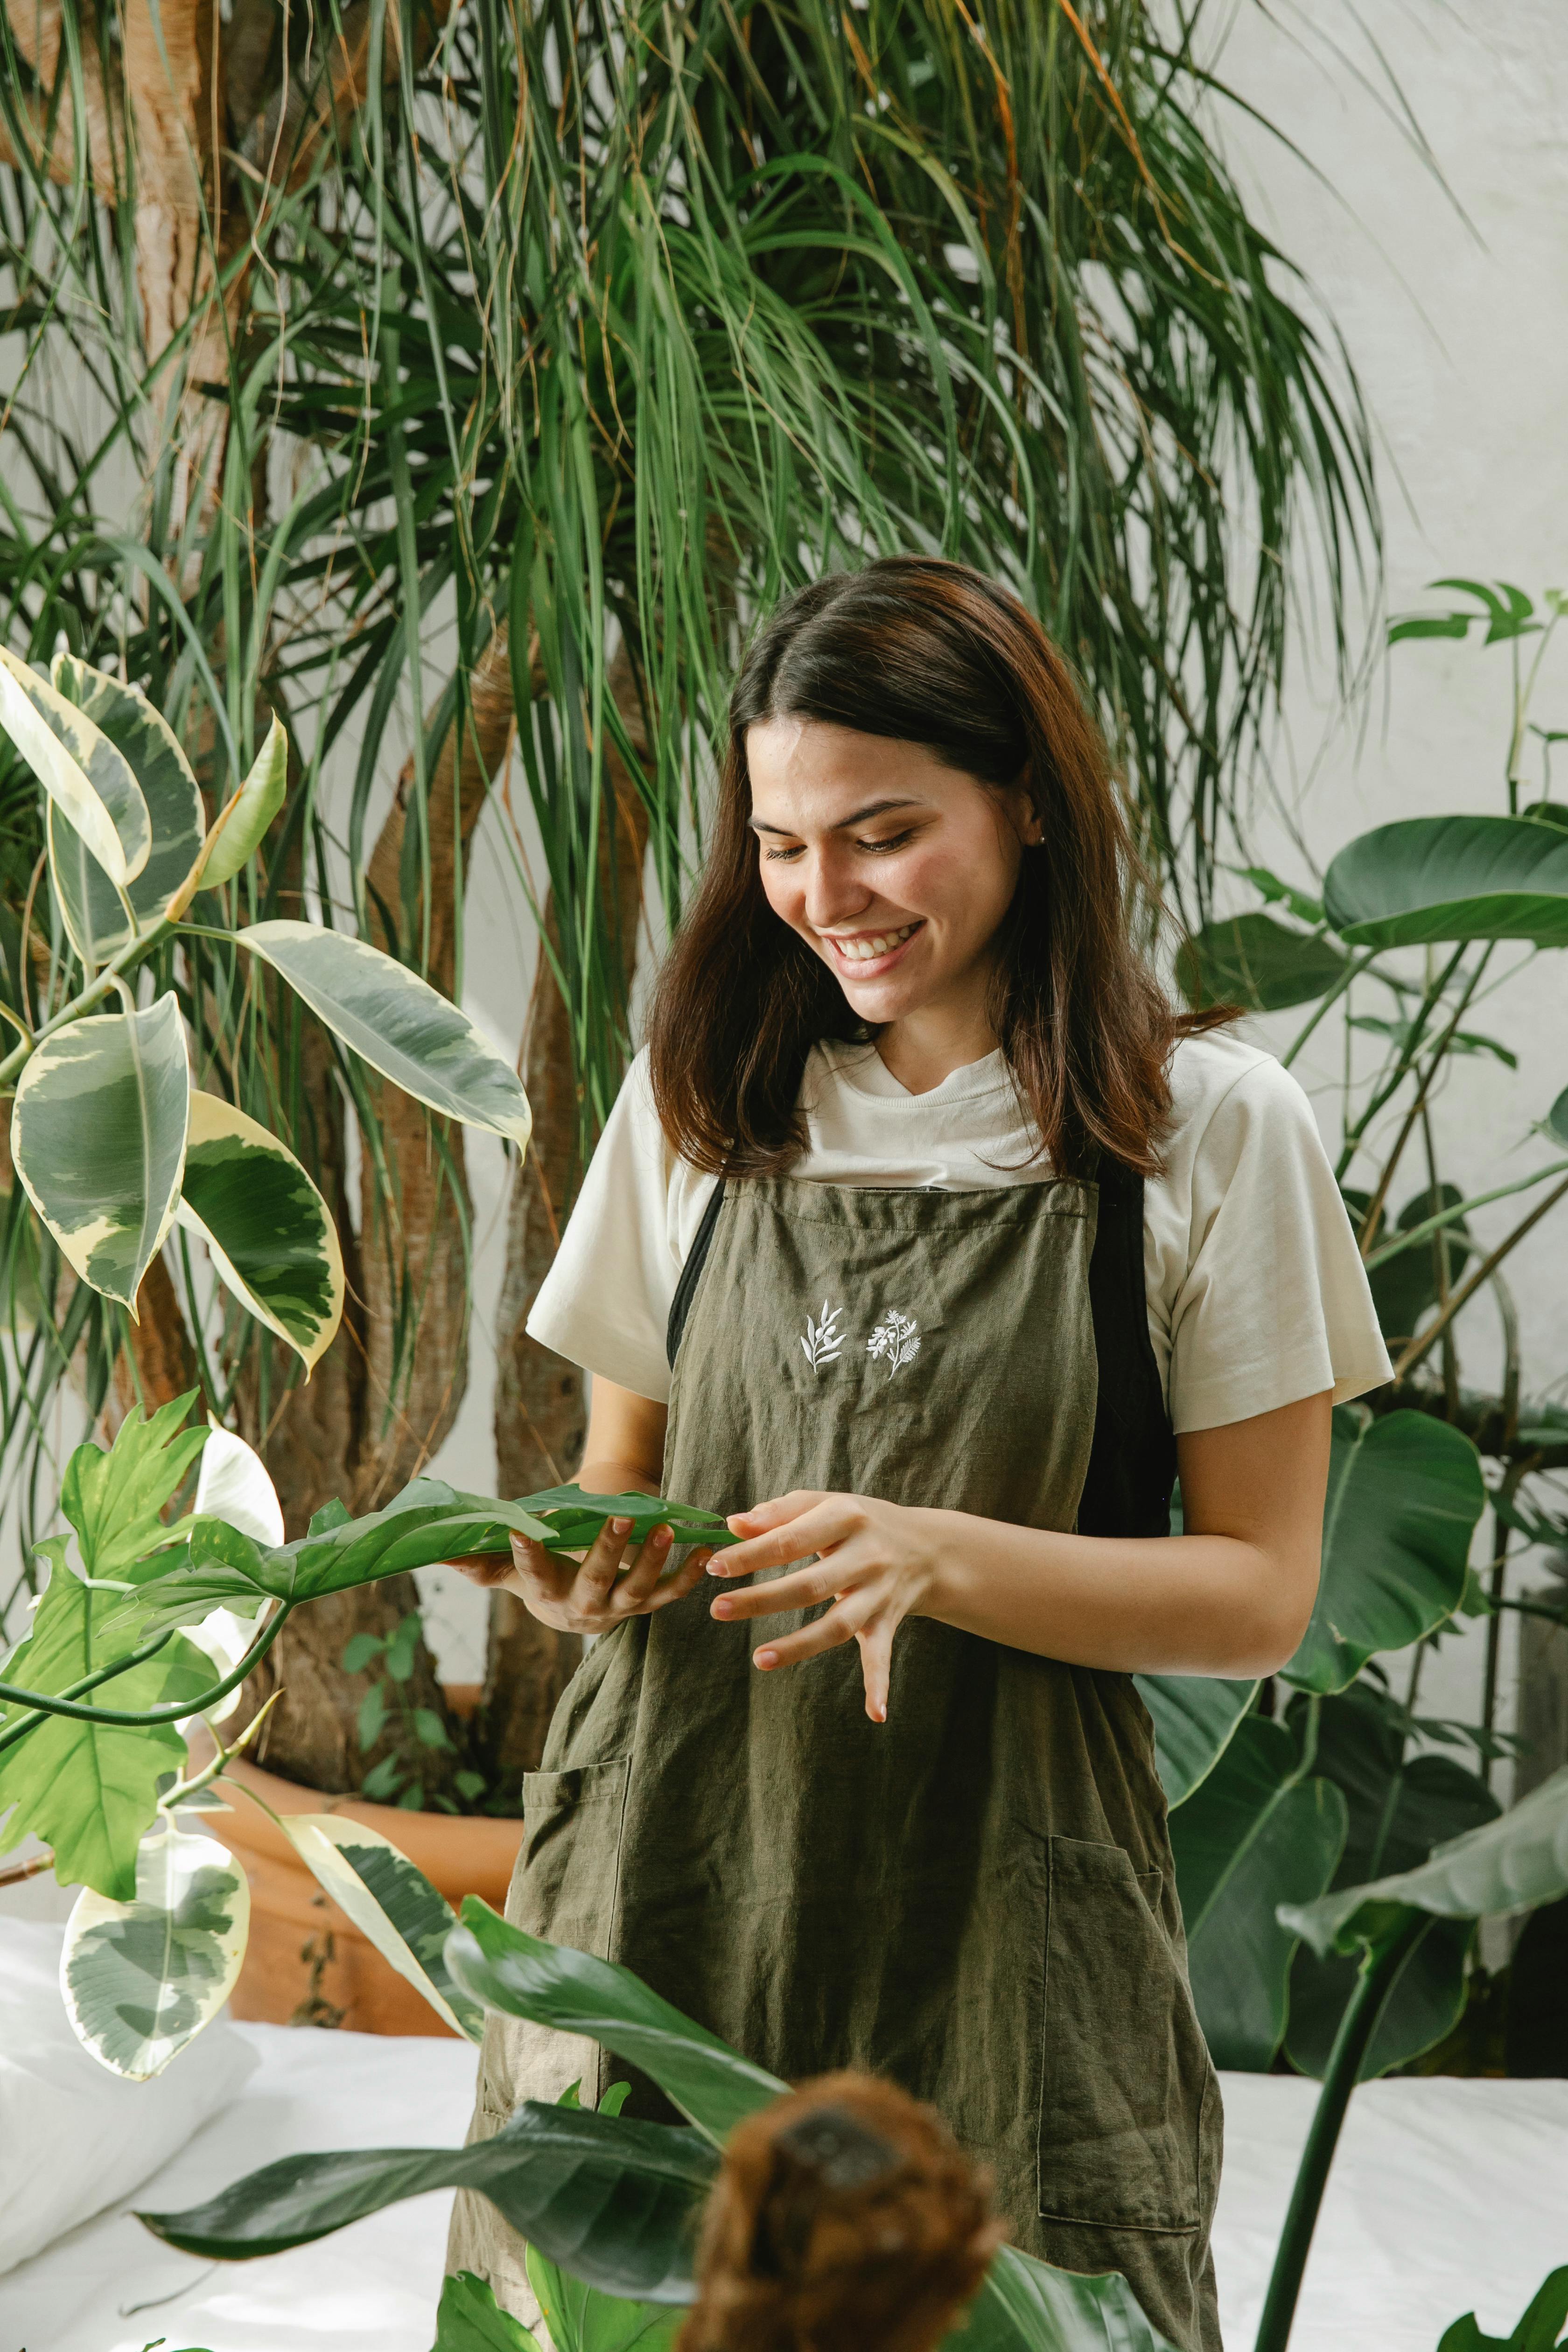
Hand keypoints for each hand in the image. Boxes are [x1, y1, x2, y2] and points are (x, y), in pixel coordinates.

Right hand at [446, 1516, 712, 1637]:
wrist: (574, 1591)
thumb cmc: (541, 1566)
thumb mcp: (509, 1566)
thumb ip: (480, 1561)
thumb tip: (434, 1555)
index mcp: (545, 1594)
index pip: (531, 1573)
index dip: (525, 1555)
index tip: (521, 1532)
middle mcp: (583, 1608)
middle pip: (596, 1580)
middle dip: (609, 1549)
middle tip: (622, 1515)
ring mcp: (618, 1609)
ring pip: (638, 1591)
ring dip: (654, 1562)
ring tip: (665, 1530)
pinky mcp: (645, 1605)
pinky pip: (670, 1595)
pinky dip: (687, 1575)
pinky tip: (703, 1550)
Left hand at [707, 1490, 948, 1723]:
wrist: (925, 1546)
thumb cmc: (858, 1522)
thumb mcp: (824, 1503)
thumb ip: (778, 1512)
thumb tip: (733, 1524)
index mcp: (846, 1517)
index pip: (791, 1539)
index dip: (751, 1555)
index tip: (715, 1567)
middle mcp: (866, 1556)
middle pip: (810, 1585)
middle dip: (763, 1599)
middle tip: (718, 1609)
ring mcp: (878, 1592)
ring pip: (838, 1624)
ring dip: (800, 1645)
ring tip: (760, 1658)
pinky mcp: (888, 1621)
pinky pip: (882, 1654)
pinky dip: (880, 1683)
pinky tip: (876, 1713)